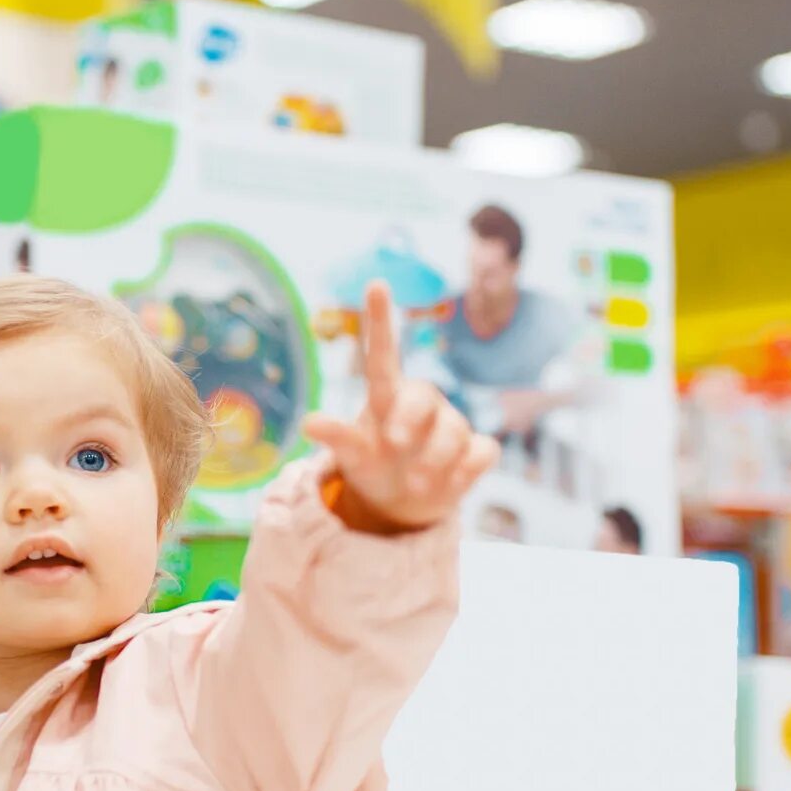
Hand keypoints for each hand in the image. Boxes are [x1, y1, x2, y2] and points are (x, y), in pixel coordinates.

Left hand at [304, 281, 497, 533]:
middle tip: (394, 443)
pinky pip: (481, 452)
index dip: (380, 321)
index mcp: (387, 397)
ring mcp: (451, 426)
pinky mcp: (474, 453)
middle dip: (409, 418)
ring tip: (415, 484)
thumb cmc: (372, 468)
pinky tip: (449, 483)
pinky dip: (465, 471)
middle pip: (423, 395)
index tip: (375, 284)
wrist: (402, 506)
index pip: (382, 355)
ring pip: (454, 430)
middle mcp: (422, 405)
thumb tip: (308, 422)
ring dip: (433, 460)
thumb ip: (337, 437)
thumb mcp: (351, 456)